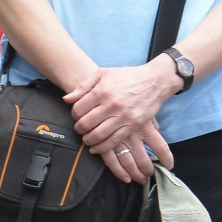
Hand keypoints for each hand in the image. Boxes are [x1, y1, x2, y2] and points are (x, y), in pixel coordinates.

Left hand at [66, 60, 180, 183]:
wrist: (154, 81)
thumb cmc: (127, 76)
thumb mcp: (103, 73)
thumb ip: (83, 86)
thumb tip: (67, 99)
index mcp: (102, 90)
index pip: (78, 109)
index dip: (74, 114)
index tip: (77, 116)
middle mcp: (112, 104)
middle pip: (86, 124)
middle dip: (79, 129)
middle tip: (80, 129)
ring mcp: (123, 116)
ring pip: (98, 135)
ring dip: (88, 140)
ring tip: (87, 139)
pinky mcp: (133, 125)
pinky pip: (114, 141)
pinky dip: (102, 148)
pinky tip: (96, 148)